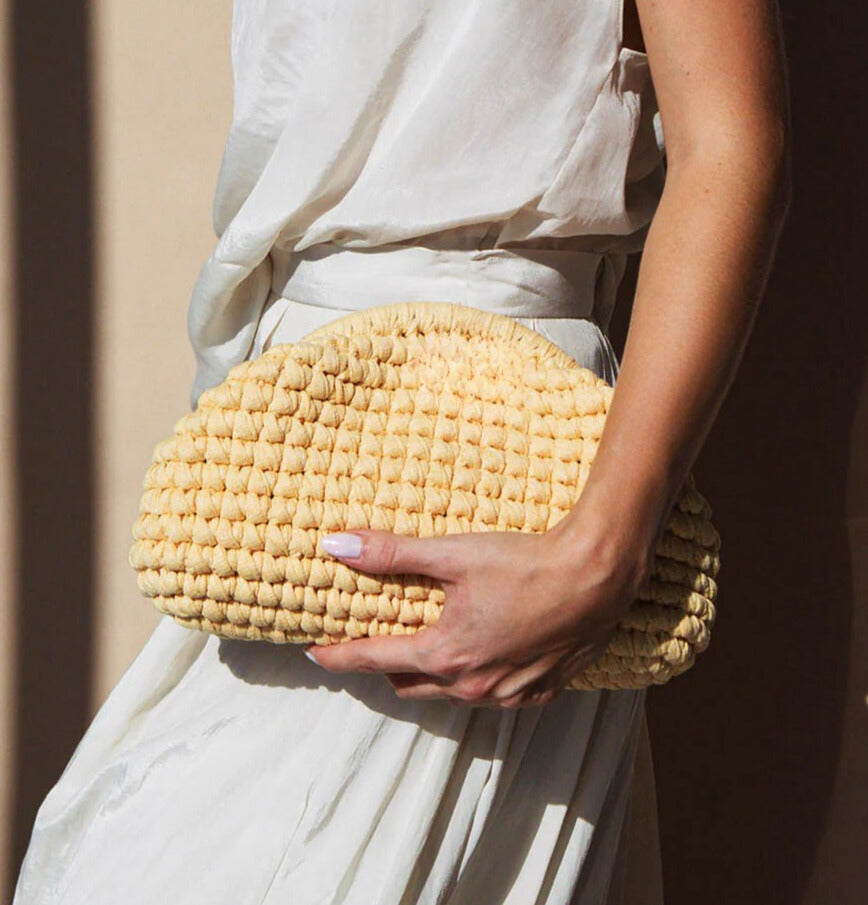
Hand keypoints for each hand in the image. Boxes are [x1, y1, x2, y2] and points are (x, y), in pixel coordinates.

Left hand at [304, 514, 651, 708]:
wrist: (596, 576)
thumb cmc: (524, 562)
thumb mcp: (453, 554)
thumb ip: (392, 553)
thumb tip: (336, 546)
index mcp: (444, 653)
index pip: (374, 660)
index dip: (340, 655)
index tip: (315, 652)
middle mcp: (472, 685)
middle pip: (409, 684)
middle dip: (385, 667)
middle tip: (373, 645)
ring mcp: (507, 696)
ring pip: (449, 694)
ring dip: (429, 675)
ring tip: (424, 649)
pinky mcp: (539, 693)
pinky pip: (491, 697)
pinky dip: (472, 680)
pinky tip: (479, 658)